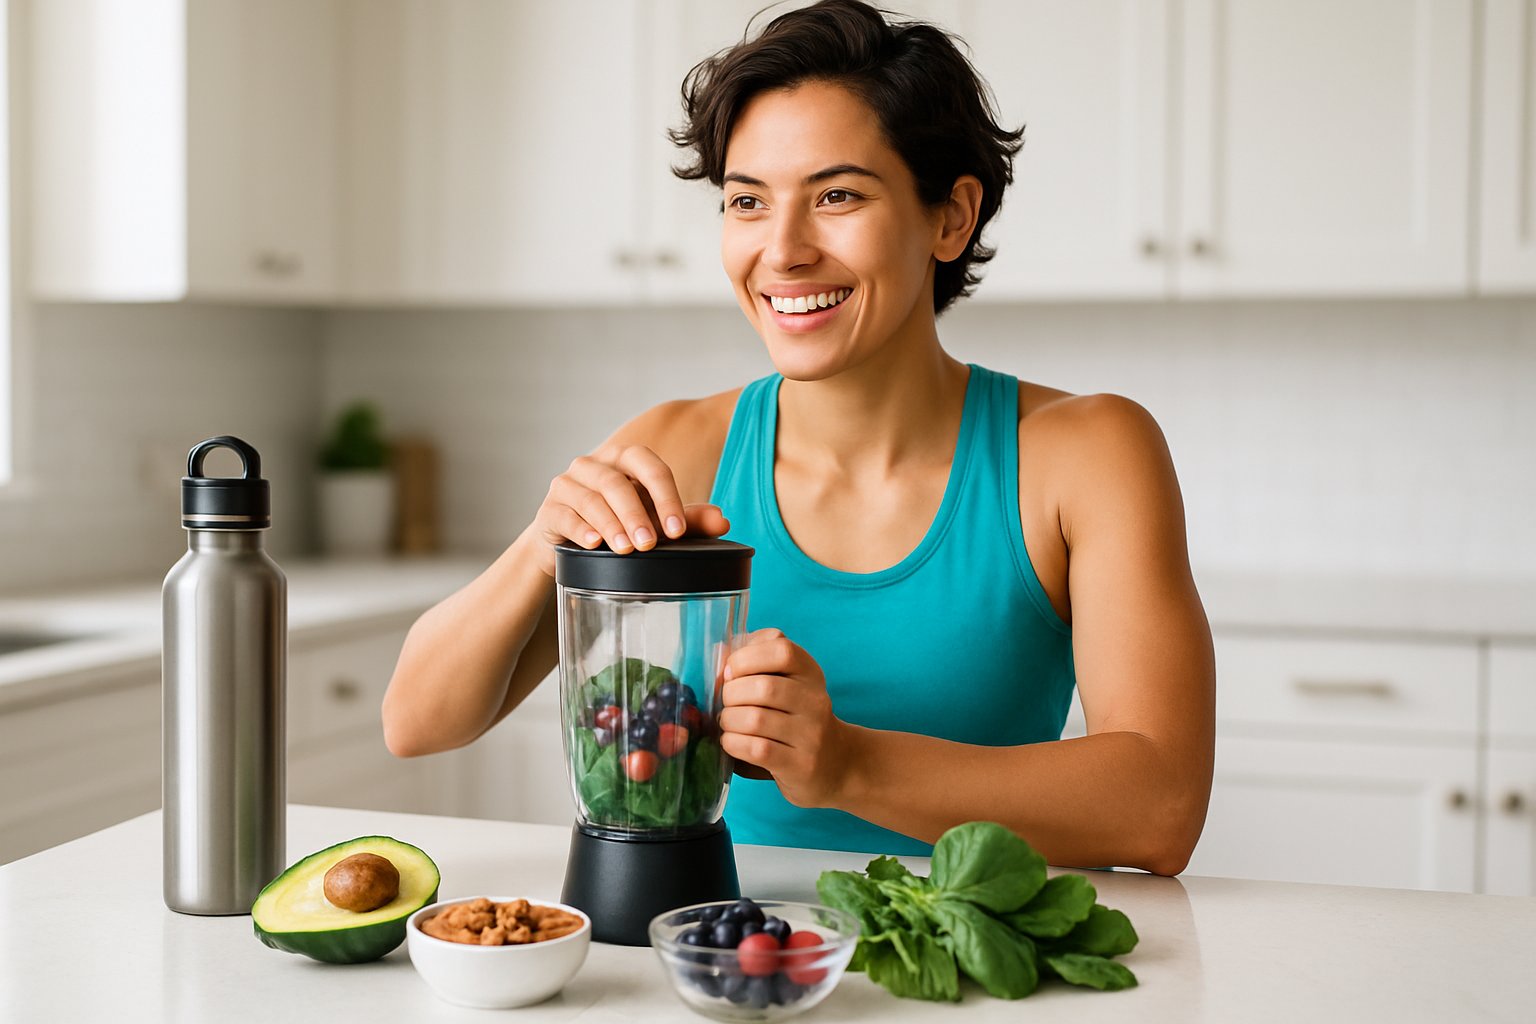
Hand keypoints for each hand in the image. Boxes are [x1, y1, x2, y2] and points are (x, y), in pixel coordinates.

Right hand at [530, 444, 728, 576]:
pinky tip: (594, 544)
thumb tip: (723, 522)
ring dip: (610, 524)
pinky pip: (564, 515)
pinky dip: (581, 529)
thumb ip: (687, 521)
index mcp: (626, 461)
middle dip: (635, 514)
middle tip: (650, 544)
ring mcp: (568, 485)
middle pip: (616, 482)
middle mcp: (595, 466)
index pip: (650, 466)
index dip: (666, 496)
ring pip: (590, 498)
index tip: (678, 532)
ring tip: (626, 549)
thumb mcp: (654, 522)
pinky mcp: (549, 509)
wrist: (568, 545)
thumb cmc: (618, 526)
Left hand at [718, 629, 850, 808]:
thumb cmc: (796, 717)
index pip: (782, 650)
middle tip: (726, 703)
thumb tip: (719, 652)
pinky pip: (757, 749)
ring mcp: (811, 735)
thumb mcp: (786, 682)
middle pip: (764, 687)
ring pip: (756, 719)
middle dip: (731, 694)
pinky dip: (733, 743)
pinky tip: (731, 741)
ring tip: (728, 723)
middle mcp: (816, 701)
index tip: (731, 671)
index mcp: (810, 673)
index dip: (747, 657)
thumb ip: (754, 660)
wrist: (836, 763)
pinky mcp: (800, 765)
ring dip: (729, 720)